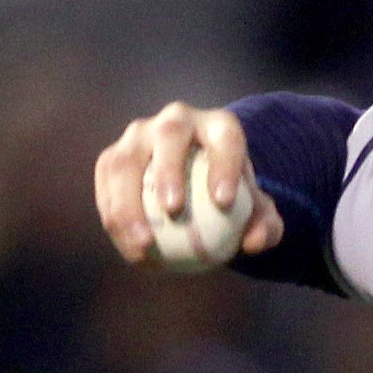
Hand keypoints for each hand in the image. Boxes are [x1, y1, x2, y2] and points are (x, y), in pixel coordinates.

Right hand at [94, 101, 283, 264]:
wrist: (196, 186)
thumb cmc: (232, 199)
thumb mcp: (256, 212)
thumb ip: (265, 225)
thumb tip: (253, 242)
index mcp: (218, 126)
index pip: (224, 137)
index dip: (223, 164)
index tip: (223, 202)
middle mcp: (176, 120)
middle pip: (169, 135)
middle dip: (168, 169)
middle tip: (173, 210)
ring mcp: (140, 135)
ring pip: (126, 161)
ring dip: (129, 202)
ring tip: (143, 244)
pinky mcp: (114, 157)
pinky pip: (107, 186)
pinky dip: (115, 218)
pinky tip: (131, 252)